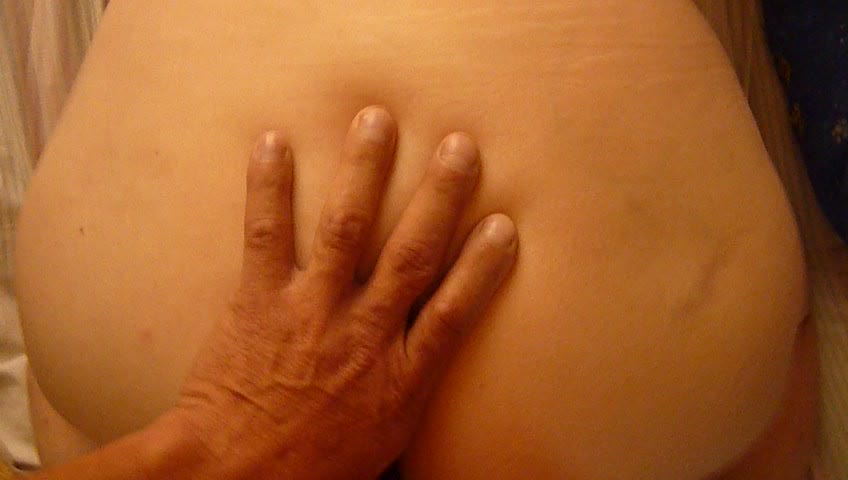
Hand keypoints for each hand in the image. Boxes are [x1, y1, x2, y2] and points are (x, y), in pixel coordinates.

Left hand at [176, 106, 517, 478]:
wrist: (234, 478)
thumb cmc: (312, 470)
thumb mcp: (382, 445)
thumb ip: (408, 398)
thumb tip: (428, 380)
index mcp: (400, 376)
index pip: (454, 311)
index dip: (482, 266)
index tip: (504, 224)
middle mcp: (363, 333)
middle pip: (413, 255)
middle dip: (440, 197)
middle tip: (459, 147)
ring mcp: (311, 311)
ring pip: (346, 229)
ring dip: (365, 171)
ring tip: (377, 120)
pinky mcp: (258, 300)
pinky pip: (267, 235)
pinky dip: (270, 187)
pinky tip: (273, 141)